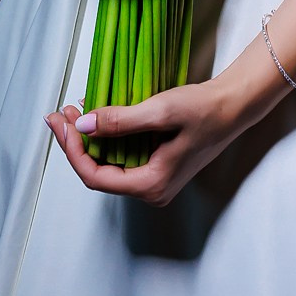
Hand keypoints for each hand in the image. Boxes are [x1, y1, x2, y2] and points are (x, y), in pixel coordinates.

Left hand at [45, 81, 237, 206]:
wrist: (234, 105)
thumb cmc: (204, 109)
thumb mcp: (161, 111)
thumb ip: (121, 121)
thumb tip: (84, 125)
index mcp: (151, 185)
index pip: (95, 176)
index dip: (73, 150)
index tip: (62, 121)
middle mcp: (150, 189)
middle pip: (98, 171)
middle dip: (76, 142)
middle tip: (60, 112)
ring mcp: (154, 178)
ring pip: (109, 163)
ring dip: (89, 138)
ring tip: (74, 110)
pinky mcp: (157, 164)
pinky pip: (122, 155)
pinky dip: (106, 136)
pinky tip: (98, 115)